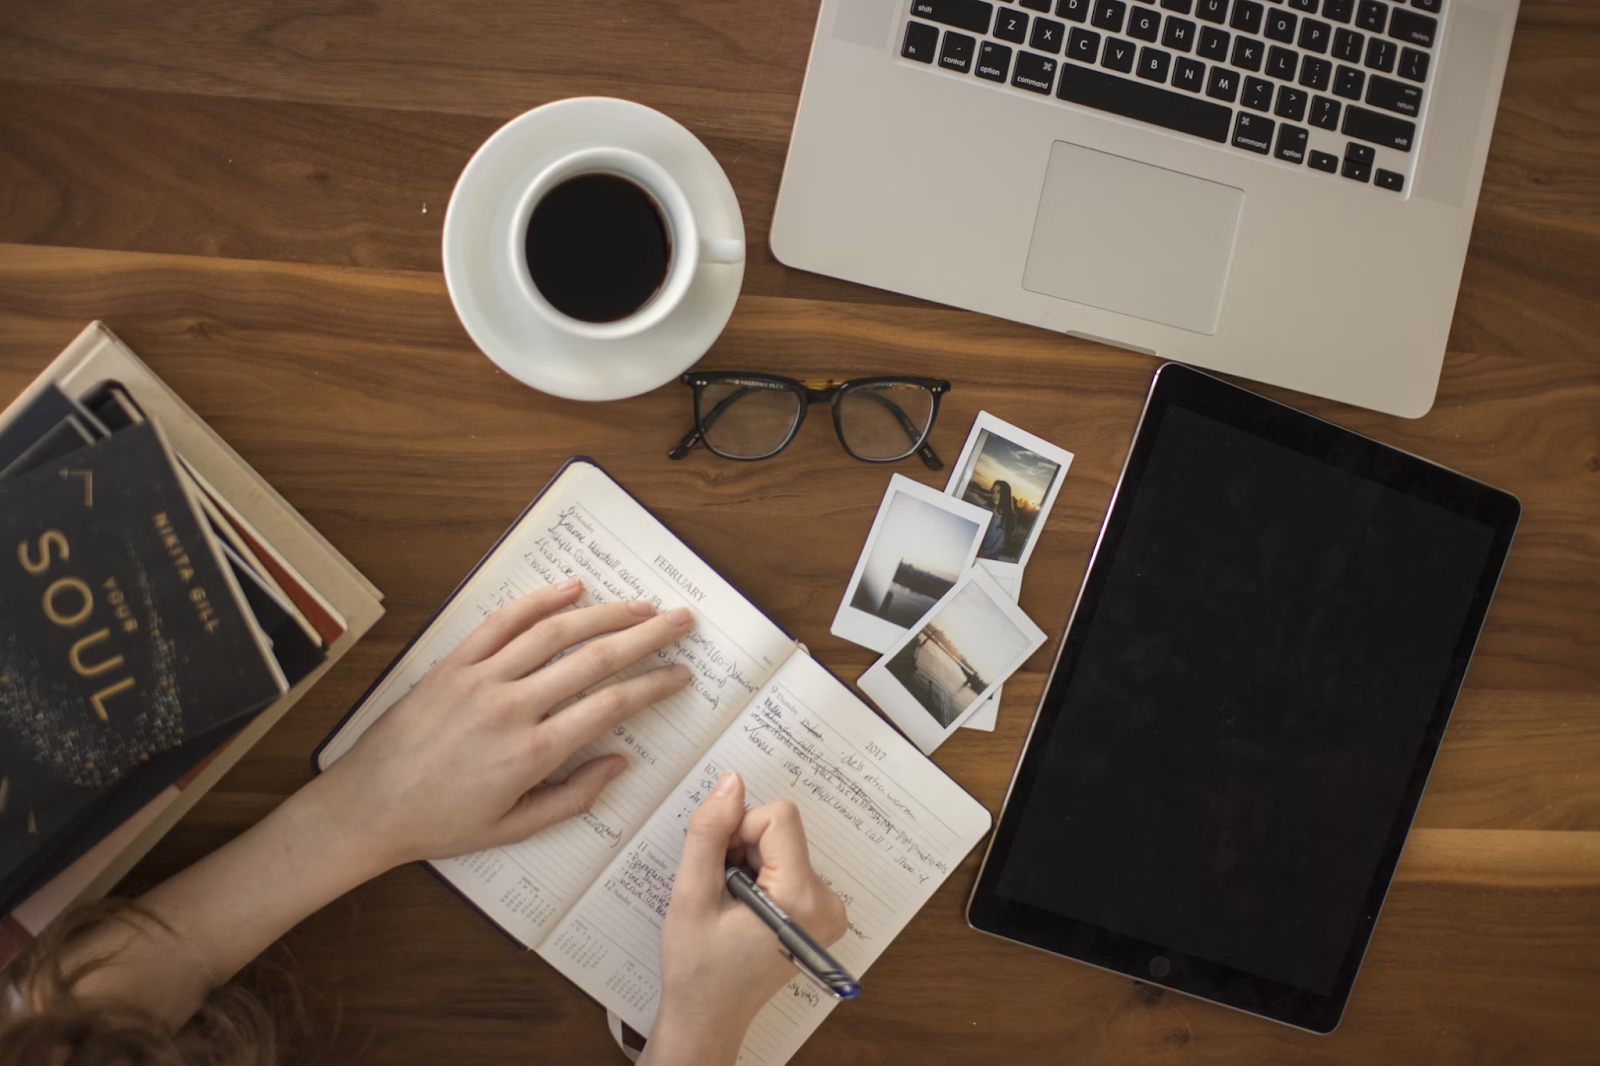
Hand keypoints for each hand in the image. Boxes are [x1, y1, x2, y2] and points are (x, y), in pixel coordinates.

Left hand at [313, 577, 691, 871]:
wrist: (367, 807)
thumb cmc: (440, 823)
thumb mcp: (514, 828)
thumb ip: (573, 797)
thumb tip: (619, 763)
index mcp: (531, 754)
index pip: (610, 706)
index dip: (654, 685)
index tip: (681, 674)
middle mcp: (510, 708)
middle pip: (594, 659)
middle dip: (646, 636)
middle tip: (680, 621)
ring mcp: (480, 680)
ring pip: (554, 633)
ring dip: (605, 613)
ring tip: (640, 604)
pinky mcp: (453, 664)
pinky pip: (502, 622)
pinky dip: (539, 601)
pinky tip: (572, 589)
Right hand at [644, 772, 848, 1065]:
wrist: (709, 1018)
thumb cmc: (697, 968)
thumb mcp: (691, 895)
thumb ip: (709, 833)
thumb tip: (731, 782)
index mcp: (802, 898)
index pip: (779, 817)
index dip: (738, 831)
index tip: (720, 868)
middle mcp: (827, 902)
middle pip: (781, 830)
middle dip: (742, 849)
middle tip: (720, 892)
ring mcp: (828, 909)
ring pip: (782, 844)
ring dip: (748, 862)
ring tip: (730, 905)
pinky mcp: (820, 912)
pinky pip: (788, 864)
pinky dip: (760, 875)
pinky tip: (743, 909)